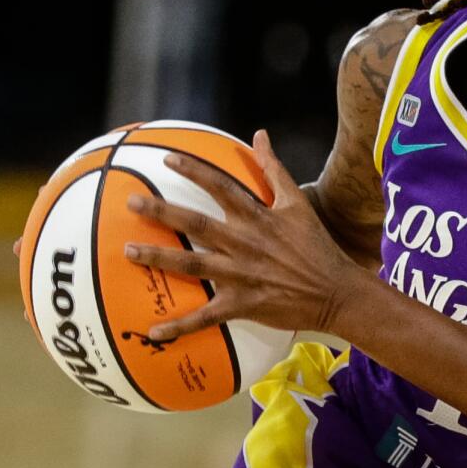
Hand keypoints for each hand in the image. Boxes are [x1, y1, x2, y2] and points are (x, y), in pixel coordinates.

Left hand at [123, 129, 364, 341]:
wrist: (337, 292)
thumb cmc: (317, 246)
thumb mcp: (298, 203)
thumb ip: (274, 169)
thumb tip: (259, 135)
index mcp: (258, 218)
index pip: (221, 187)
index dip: (194, 171)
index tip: (167, 159)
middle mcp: (245, 244)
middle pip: (196, 225)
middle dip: (162, 212)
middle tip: (131, 202)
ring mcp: (241, 276)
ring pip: (192, 265)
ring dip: (159, 258)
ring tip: (128, 251)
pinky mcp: (242, 304)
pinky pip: (205, 317)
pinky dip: (180, 326)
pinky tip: (154, 332)